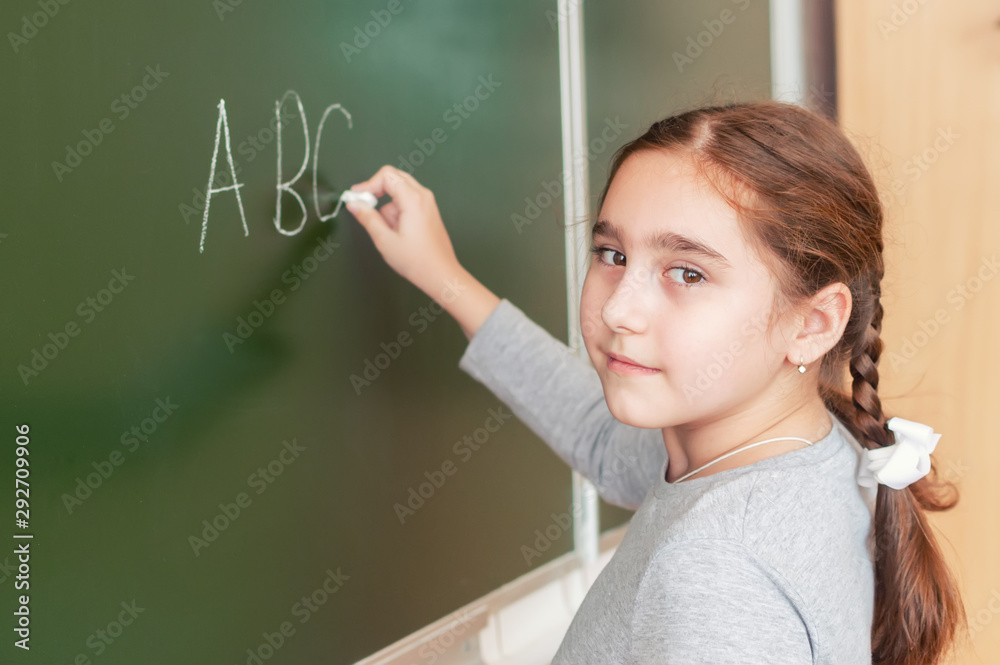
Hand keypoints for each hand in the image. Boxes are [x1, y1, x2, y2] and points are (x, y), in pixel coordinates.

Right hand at [346, 165, 461, 299]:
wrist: (441, 274)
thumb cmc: (416, 260)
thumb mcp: (385, 240)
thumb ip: (367, 218)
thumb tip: (354, 204)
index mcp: (413, 199)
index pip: (386, 175)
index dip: (368, 183)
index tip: (357, 197)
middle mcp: (423, 196)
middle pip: (394, 177)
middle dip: (377, 190)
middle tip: (365, 206)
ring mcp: (428, 203)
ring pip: (400, 190)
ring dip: (388, 204)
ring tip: (388, 229)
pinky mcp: (428, 211)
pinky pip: (408, 200)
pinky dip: (397, 210)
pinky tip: (397, 231)